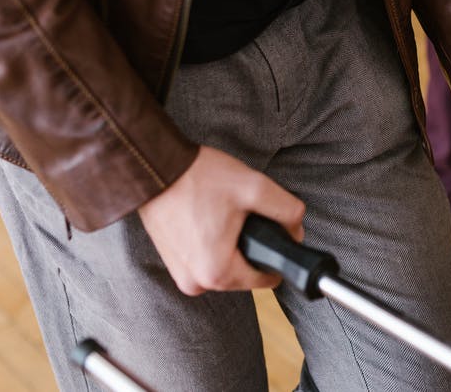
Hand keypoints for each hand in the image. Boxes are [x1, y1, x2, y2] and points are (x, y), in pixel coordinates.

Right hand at [138, 146, 306, 295]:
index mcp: (218, 273)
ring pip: (225, 266)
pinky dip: (211, 243)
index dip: (275, 251)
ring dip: (230, 244)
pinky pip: (205, 260)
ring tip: (221, 213)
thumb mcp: (254, 188)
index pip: (267, 279)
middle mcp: (197, 282)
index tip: (268, 228)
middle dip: (250, 245)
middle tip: (239, 214)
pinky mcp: (172, 263)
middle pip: (245, 272)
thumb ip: (287, 211)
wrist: (154, 167)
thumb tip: (296, 230)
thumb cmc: (197, 178)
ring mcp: (181, 275)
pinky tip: (208, 218)